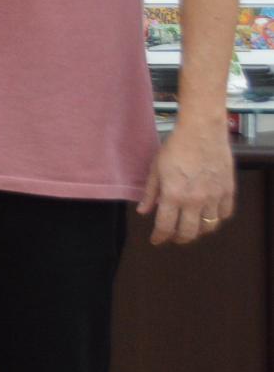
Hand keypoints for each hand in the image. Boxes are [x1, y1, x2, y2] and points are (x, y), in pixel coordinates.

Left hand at [139, 122, 234, 244]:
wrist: (201, 131)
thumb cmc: (175, 147)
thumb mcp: (155, 169)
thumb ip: (150, 192)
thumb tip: (143, 211)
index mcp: (173, 195)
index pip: (165, 226)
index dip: (159, 237)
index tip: (156, 240)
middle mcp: (195, 201)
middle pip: (188, 232)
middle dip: (179, 239)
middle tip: (173, 237)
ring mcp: (214, 197)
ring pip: (208, 227)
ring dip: (198, 231)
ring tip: (190, 228)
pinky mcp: (228, 191)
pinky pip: (224, 214)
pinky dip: (216, 219)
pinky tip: (209, 216)